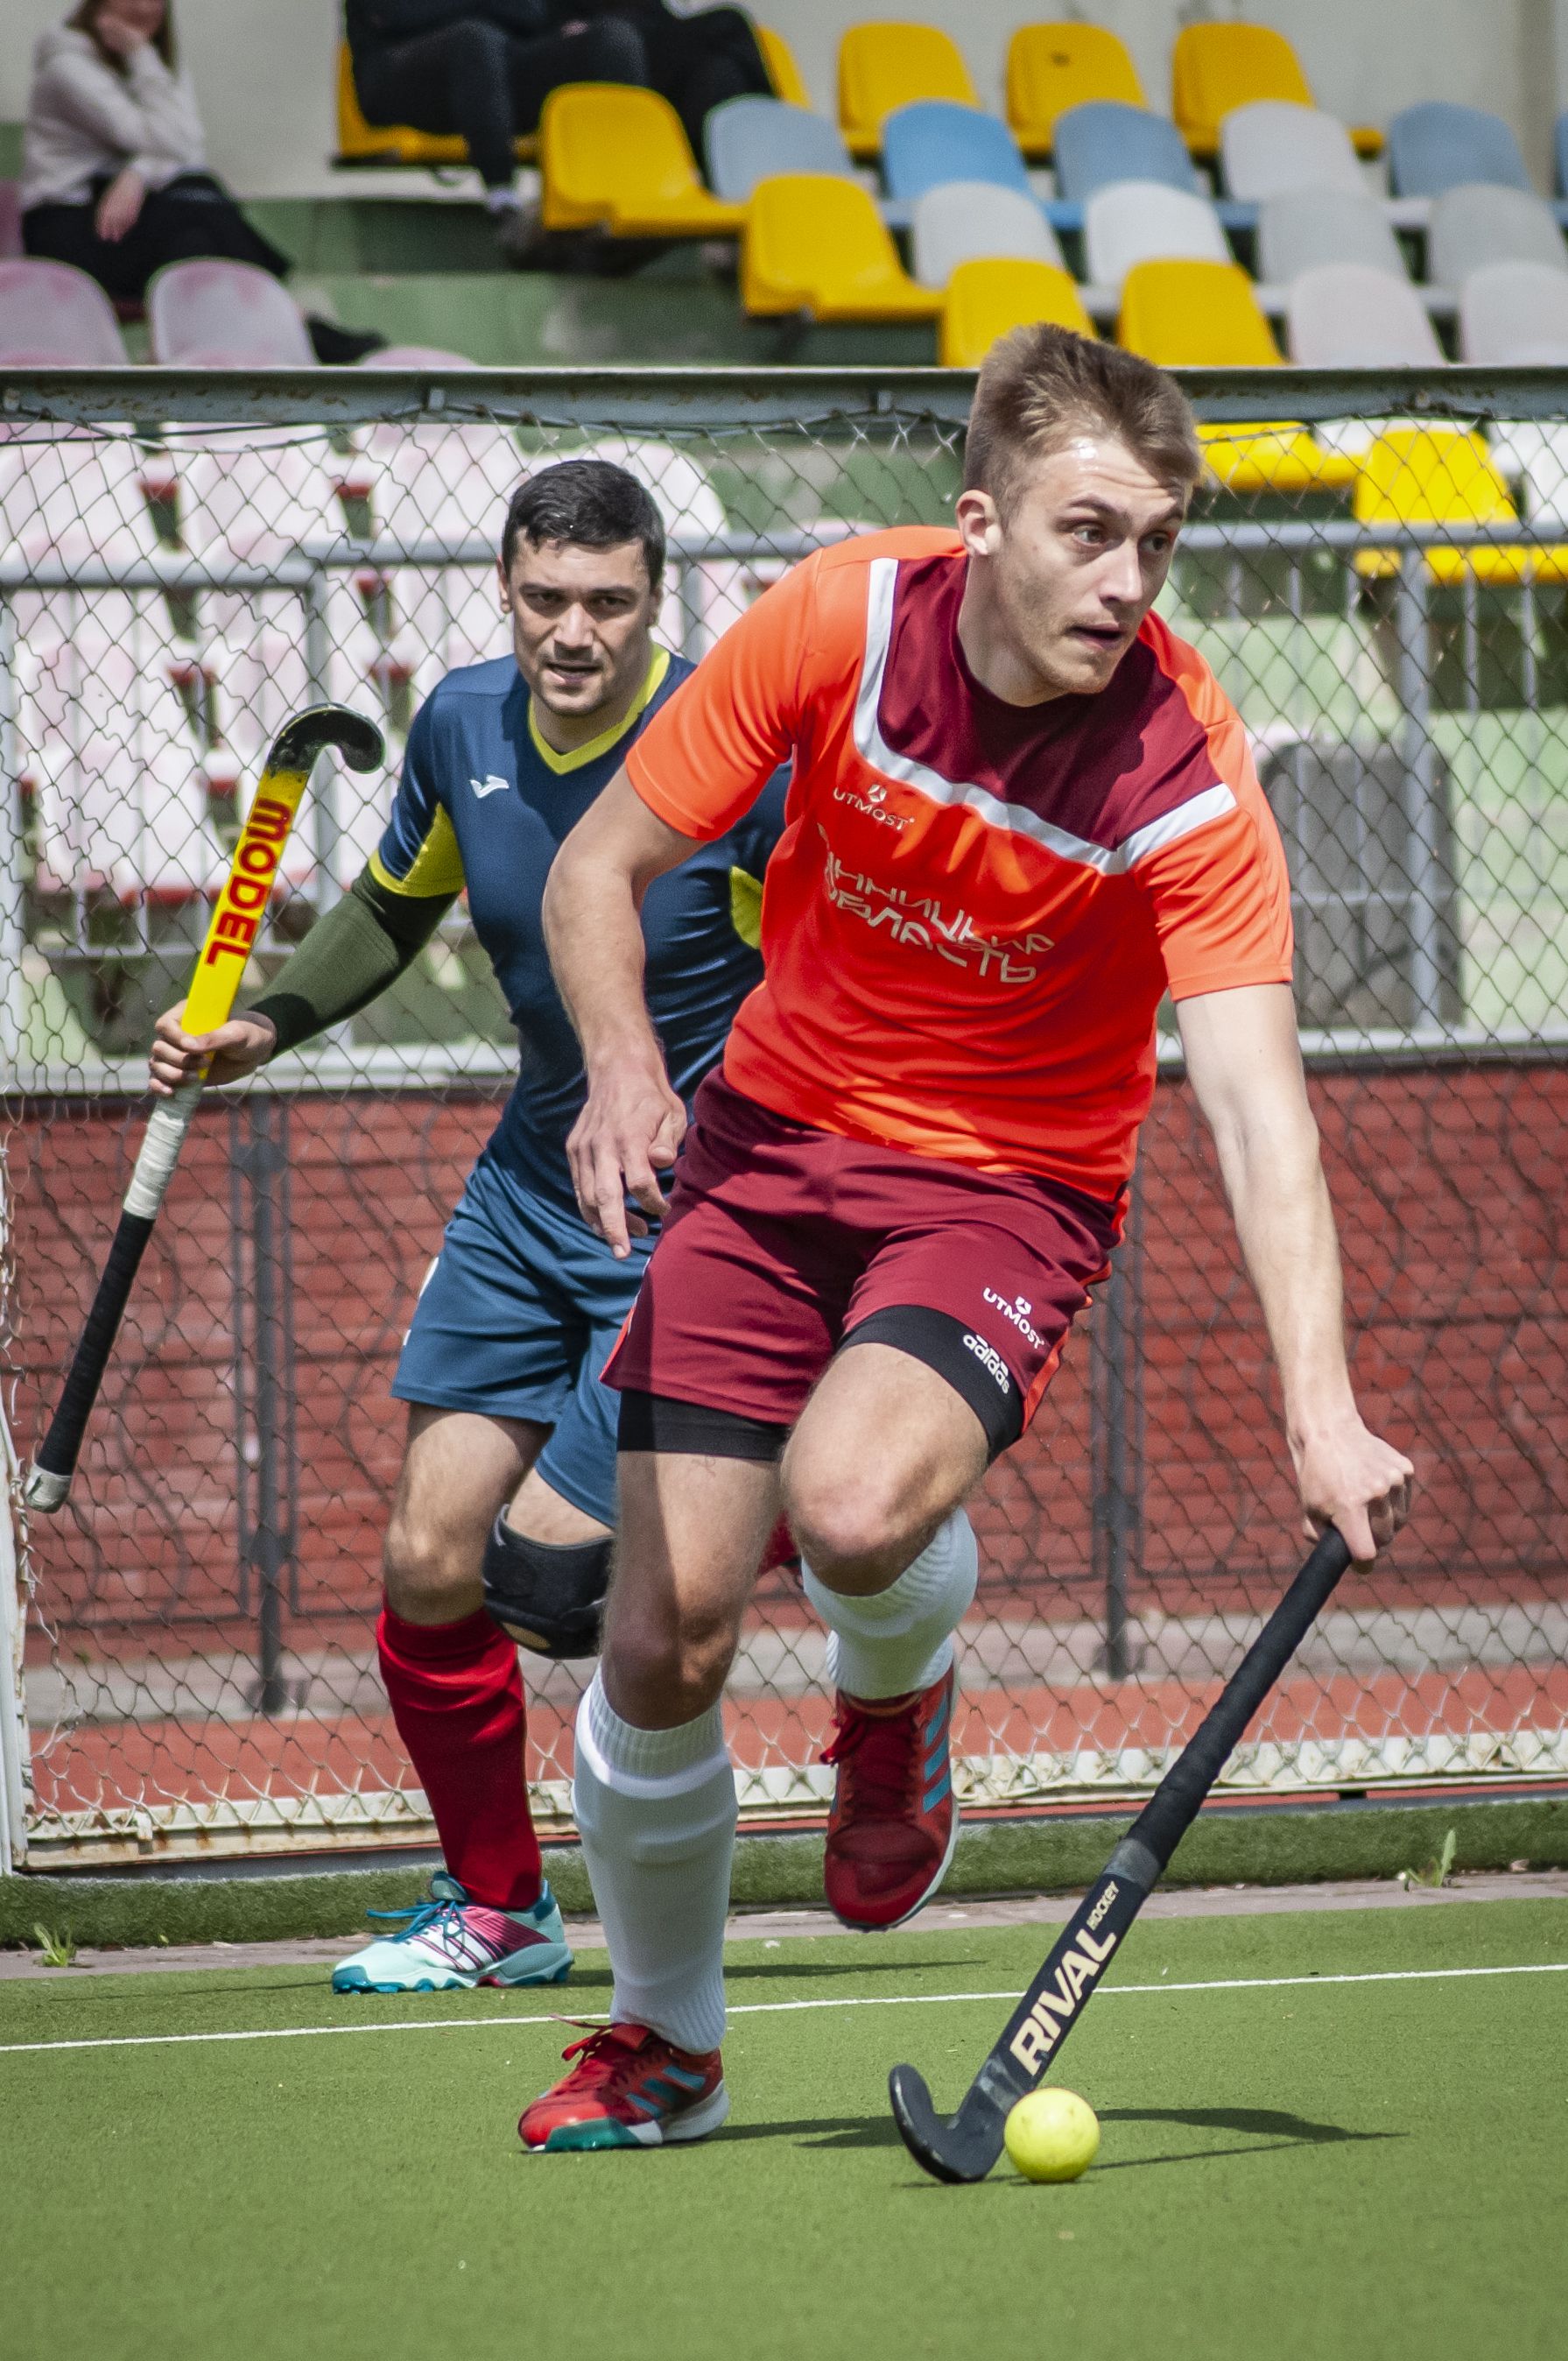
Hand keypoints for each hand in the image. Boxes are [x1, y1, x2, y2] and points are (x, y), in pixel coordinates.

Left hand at [95, 167, 145, 242]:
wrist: (133, 179)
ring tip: (117, 238)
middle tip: (109, 239)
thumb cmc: (121, 186)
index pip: (102, 215)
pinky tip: (126, 230)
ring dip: (118, 231)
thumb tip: (105, 218)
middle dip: (109, 230)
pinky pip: (130, 219)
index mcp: (108, 199)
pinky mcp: (134, 207)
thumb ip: (108, 205)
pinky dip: (127, 226)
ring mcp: (125, 206)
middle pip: (110, 220)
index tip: (101, 234)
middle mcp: (116, 203)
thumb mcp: (112, 194)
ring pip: (120, 222)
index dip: (101, 226)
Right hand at [149, 1003, 275, 1097]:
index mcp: (187, 1015)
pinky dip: (159, 1087)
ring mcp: (176, 1054)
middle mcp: (177, 1034)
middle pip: (159, 1048)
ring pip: (156, 1064)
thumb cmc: (248, 1035)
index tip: (192, 1048)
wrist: (255, 1052)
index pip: (165, 1025)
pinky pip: (158, 1079)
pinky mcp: (179, 1071)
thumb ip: (214, 1038)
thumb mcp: (236, 1034)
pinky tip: (171, 1093)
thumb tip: (187, 1046)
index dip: (174, 1038)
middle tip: (206, 1063)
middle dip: (179, 1060)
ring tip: (196, 1078)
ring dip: (172, 1075)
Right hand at [566, 1051, 686, 1257]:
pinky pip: (579, 1186)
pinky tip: (605, 1223)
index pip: (641, 1182)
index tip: (665, 1209)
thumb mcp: (673, 1113)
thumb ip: (668, 1141)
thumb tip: (663, 1164)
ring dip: (603, 1223)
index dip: (654, 1202)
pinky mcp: (574, 1149)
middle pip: (605, 1195)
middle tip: (623, 1253)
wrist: (617, 1069)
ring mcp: (584, 1147)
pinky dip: (589, 1208)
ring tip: (623, 1241)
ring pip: (587, 1195)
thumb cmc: (652, 1097)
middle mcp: (602, 1144)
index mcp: (629, 1136)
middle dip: (614, 1228)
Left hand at [1291, 1413, 1413, 1564]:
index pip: (1367, 1552)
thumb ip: (1322, 1538)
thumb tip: (1339, 1558)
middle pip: (1385, 1538)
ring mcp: (1393, 1480)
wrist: (1330, 1431)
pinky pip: (1405, 1501)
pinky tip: (1377, 1491)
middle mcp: (1375, 1493)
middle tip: (1361, 1532)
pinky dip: (1394, 1503)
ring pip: (1399, 1521)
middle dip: (1373, 1541)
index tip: (1360, 1564)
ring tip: (1368, 1508)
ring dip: (1386, 1523)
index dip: (1363, 1563)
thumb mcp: (1309, 1508)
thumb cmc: (1316, 1474)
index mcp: (1349, 1506)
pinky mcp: (1405, 1470)